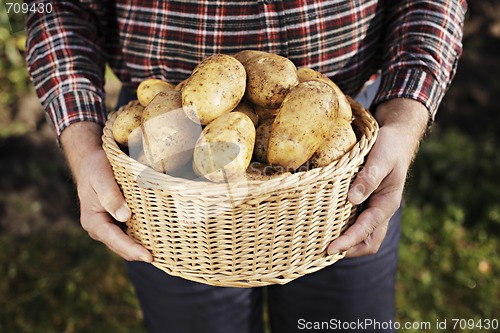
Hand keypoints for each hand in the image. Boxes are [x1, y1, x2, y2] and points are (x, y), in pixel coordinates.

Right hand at [61, 122, 152, 261]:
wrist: (92, 163)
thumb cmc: (95, 168)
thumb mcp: (100, 177)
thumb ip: (110, 195)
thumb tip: (124, 216)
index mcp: (94, 221)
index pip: (114, 239)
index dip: (132, 249)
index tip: (148, 257)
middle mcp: (101, 228)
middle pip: (122, 247)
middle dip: (139, 254)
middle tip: (162, 259)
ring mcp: (110, 226)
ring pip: (127, 243)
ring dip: (142, 249)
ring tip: (164, 255)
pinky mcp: (118, 222)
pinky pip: (131, 233)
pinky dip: (143, 238)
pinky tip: (159, 240)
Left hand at [327, 98, 428, 256]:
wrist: (397, 138)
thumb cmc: (390, 146)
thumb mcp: (381, 158)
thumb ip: (369, 178)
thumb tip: (352, 199)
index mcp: (387, 203)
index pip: (366, 229)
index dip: (348, 241)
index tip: (330, 249)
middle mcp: (381, 210)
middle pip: (368, 242)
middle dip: (349, 250)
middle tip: (323, 252)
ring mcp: (374, 208)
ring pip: (364, 236)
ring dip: (347, 243)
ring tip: (322, 245)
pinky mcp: (366, 202)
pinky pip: (357, 222)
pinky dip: (345, 229)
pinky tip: (327, 225)